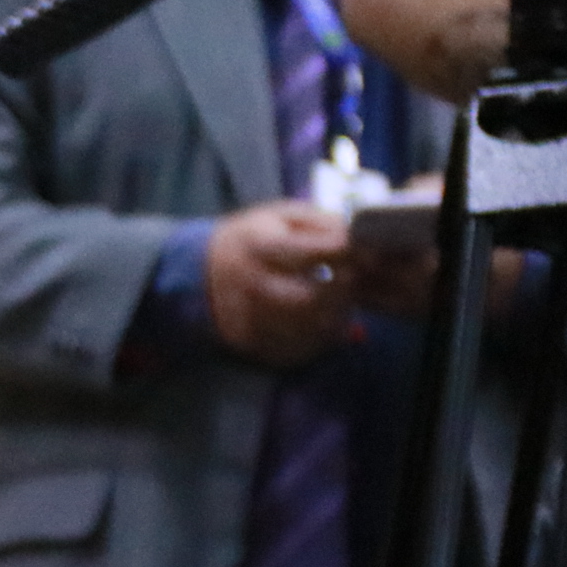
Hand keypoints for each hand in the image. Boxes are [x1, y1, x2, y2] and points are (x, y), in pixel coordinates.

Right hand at [206, 201, 353, 367]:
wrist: (201, 267)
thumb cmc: (256, 237)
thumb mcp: (285, 216)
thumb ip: (326, 225)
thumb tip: (365, 245)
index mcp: (258, 245)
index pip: (317, 253)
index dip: (348, 254)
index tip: (361, 252)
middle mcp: (247, 283)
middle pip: (311, 299)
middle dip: (342, 291)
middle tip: (352, 281)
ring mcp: (244, 317)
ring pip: (306, 329)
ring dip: (334, 317)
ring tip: (339, 301)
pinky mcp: (246, 341)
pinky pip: (294, 350)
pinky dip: (317, 339)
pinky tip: (320, 321)